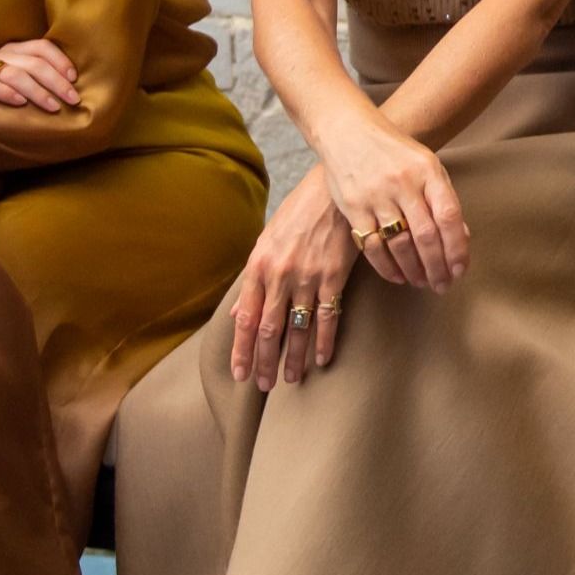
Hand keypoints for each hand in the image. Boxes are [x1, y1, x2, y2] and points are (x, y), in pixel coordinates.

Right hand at [0, 39, 80, 112]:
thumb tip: (74, 89)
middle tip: (73, 99)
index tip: (75, 80)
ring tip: (53, 106)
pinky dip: (6, 93)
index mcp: (17, 50)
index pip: (43, 47)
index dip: (61, 61)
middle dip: (57, 82)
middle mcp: (1, 54)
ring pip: (15, 74)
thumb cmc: (3, 96)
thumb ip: (42, 79)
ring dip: (37, 91)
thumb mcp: (24, 82)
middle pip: (34, 63)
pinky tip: (21, 103)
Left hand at [227, 165, 358, 389]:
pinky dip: (323, 340)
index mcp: (258, 265)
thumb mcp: (268, 240)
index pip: (245, 318)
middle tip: (263, 385)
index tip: (239, 373)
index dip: (241, 349)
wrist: (333, 189)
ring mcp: (307, 277)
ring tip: (290, 379)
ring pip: (297, 328)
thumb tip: (239, 311)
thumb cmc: (300, 212)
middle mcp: (279, 274)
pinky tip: (320, 359)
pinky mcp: (334, 276)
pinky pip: (327, 316)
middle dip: (264, 361)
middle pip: (268, 329)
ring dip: (293, 358)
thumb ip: (255, 278)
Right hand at [322, 113, 468, 292]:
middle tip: (442, 285)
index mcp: (428, 171)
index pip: (449, 216)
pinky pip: (372, 245)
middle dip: (437, 266)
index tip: (460, 270)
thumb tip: (462, 238)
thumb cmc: (394, 153)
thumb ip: (443, 198)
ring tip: (422, 282)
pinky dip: (387, 266)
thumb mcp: (426, 165)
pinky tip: (398, 276)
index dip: (457, 247)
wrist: (348, 131)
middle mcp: (404, 183)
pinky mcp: (353, 207)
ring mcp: (377, 195)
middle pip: (426, 235)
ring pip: (399, 244)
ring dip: (413, 269)